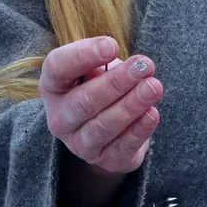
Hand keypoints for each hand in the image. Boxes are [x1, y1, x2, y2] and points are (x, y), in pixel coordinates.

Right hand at [41, 36, 162, 174]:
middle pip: (84, 101)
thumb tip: (113, 54)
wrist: (109, 126)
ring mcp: (78, 143)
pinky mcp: (103, 160)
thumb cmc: (100, 84)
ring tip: (153, 87)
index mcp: (52, 85)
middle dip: (116, 82)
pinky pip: (121, 147)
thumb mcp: (96, 66)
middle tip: (143, 66)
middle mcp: (59, 117)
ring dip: (131, 105)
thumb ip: (102, 58)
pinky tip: (152, 113)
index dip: (82, 56)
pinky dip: (139, 129)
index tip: (112, 46)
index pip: (58, 68)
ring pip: (103, 126)